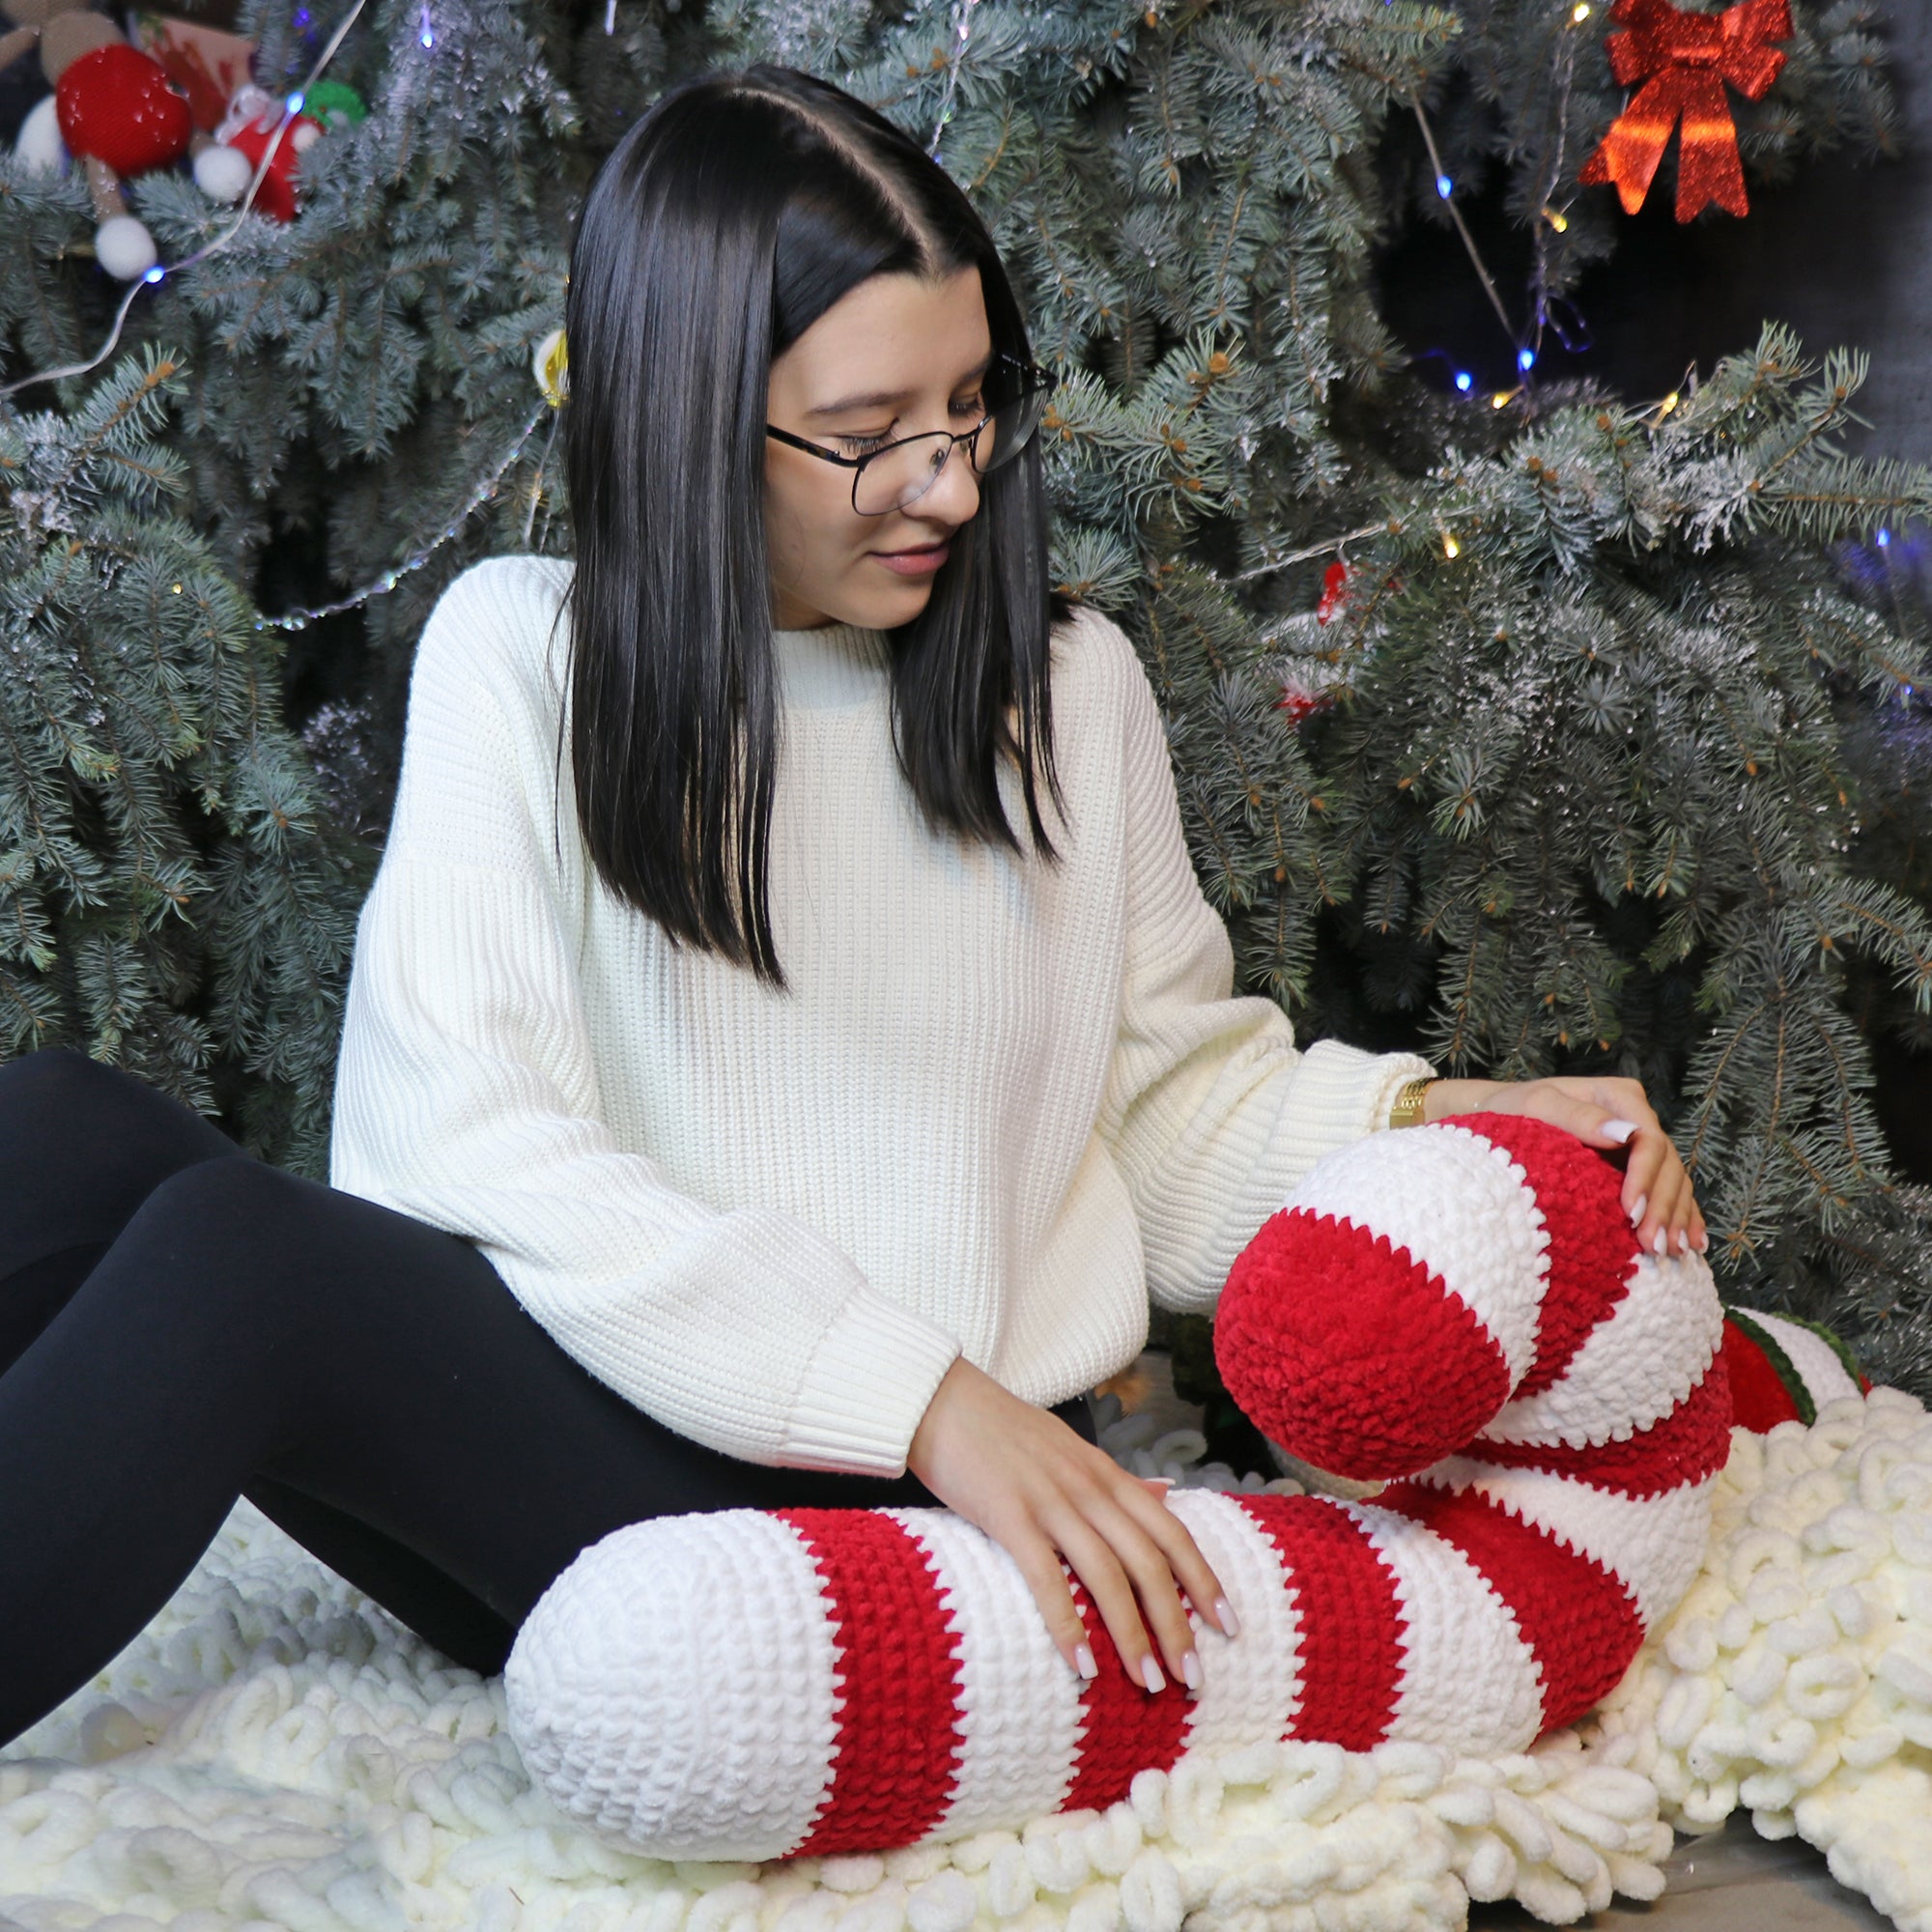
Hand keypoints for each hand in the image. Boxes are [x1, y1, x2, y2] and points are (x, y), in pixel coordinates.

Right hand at [907, 1356, 1233, 1693]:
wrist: (941, 1399)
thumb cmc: (1002, 1430)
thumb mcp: (1072, 1446)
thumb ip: (1117, 1477)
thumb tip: (1164, 1492)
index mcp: (1106, 1473)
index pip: (1171, 1530)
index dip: (1203, 1579)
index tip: (1228, 1625)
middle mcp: (1089, 1487)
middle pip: (1149, 1562)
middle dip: (1176, 1623)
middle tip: (1193, 1677)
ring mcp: (1050, 1501)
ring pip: (1107, 1575)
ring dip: (1132, 1635)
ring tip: (1149, 1682)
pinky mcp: (1008, 1515)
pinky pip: (1047, 1577)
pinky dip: (1068, 1625)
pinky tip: (1082, 1666)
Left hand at [1419, 1075, 1706, 1259]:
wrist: (1500, 1117)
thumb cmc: (1513, 1110)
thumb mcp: (1536, 1106)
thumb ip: (1578, 1117)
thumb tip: (1625, 1134)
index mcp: (1618, 1096)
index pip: (1648, 1139)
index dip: (1645, 1177)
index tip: (1630, 1213)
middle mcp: (1636, 1117)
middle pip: (1667, 1164)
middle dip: (1663, 1207)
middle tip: (1653, 1246)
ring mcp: (1639, 1143)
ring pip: (1673, 1180)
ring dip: (1676, 1217)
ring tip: (1672, 1253)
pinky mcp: (1636, 1166)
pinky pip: (1669, 1191)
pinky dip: (1681, 1216)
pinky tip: (1692, 1242)